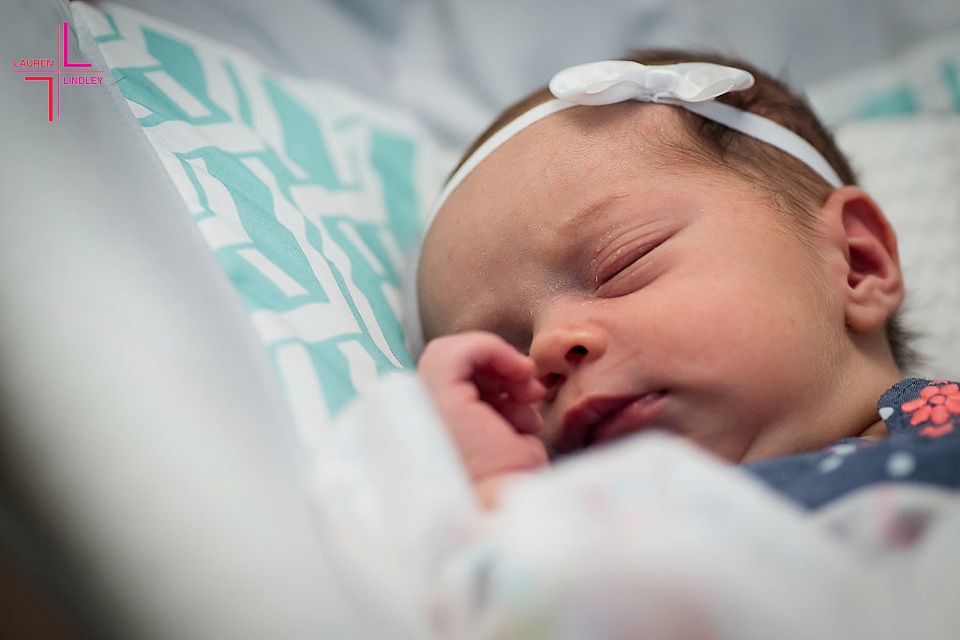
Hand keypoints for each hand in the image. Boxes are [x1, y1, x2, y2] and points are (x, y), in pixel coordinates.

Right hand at [418, 332, 548, 504]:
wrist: (507, 515)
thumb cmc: (514, 492)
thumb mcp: (510, 448)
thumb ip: (502, 419)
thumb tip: (520, 398)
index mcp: (432, 434)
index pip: (454, 389)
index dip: (492, 384)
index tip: (528, 400)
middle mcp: (420, 421)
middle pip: (453, 372)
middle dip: (498, 373)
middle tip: (531, 392)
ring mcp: (424, 409)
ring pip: (451, 356)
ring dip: (498, 365)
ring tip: (530, 394)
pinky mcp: (438, 398)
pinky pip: (457, 351)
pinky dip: (492, 349)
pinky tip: (521, 372)